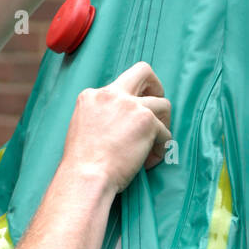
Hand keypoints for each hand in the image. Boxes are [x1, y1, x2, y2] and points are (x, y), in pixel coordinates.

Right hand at [63, 61, 171, 193]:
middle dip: (156, 87)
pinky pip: (165, 134)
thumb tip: (119, 123)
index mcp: (92, 95)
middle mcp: (112, 94)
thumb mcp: (83, 127)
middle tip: (156, 111)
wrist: (86, 177)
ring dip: (163, 124)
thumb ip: (100, 115)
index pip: (119, 86)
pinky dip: (160, 149)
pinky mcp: (147, 122)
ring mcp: (132, 106)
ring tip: (154, 144)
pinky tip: (148, 162)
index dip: (130, 101)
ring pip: (163, 104)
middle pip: (144, 71)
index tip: (130, 118)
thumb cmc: (82, 164)